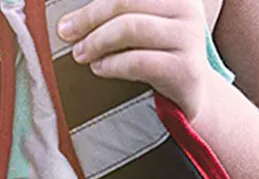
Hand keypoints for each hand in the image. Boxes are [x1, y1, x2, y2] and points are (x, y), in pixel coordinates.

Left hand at [56, 0, 215, 122]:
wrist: (192, 91)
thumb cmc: (157, 54)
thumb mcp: (141, 26)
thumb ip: (116, 16)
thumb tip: (69, 23)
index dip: (93, 7)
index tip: (66, 24)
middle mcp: (186, 7)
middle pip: (126, 1)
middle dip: (89, 20)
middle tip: (67, 37)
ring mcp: (189, 36)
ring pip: (131, 27)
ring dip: (98, 41)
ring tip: (81, 54)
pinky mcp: (185, 68)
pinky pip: (138, 60)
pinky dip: (112, 64)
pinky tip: (98, 68)